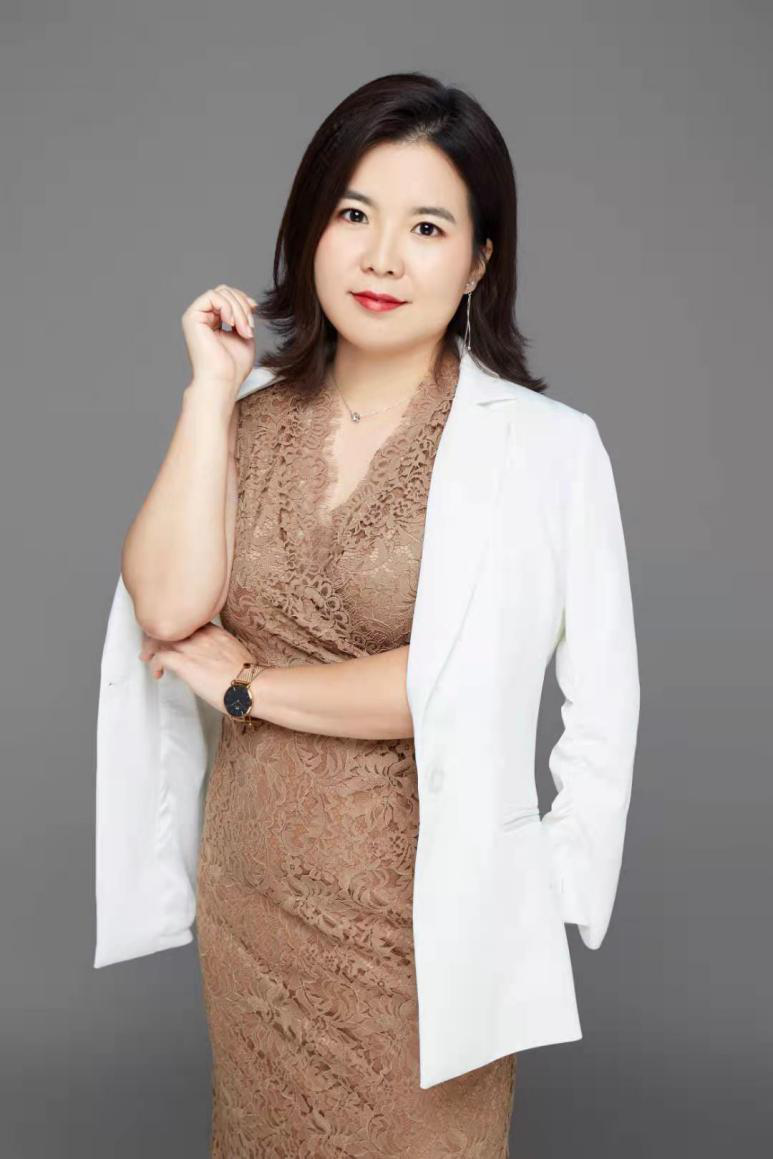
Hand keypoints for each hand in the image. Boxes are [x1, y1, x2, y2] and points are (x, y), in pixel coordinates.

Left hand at [139, 622, 257, 715]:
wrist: (251, 686)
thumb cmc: (248, 677)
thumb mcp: (235, 653)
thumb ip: (220, 649)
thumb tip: (213, 658)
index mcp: (215, 632)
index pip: (186, 621)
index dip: (174, 628)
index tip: (170, 637)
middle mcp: (201, 636)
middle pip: (170, 627)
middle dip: (156, 636)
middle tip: (150, 646)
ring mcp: (193, 649)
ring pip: (161, 639)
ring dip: (150, 649)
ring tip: (147, 657)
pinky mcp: (186, 664)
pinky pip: (160, 657)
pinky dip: (154, 664)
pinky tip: (157, 672)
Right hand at [181, 284, 257, 395]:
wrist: (223, 381)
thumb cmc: (233, 367)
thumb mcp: (244, 336)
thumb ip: (244, 318)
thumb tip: (248, 301)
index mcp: (213, 322)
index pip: (228, 297)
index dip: (243, 300)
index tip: (255, 310)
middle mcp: (202, 317)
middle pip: (225, 291)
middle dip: (242, 305)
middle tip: (249, 327)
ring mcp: (195, 316)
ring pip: (221, 292)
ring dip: (239, 309)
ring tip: (244, 330)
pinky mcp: (191, 317)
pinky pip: (212, 296)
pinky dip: (228, 307)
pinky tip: (232, 323)